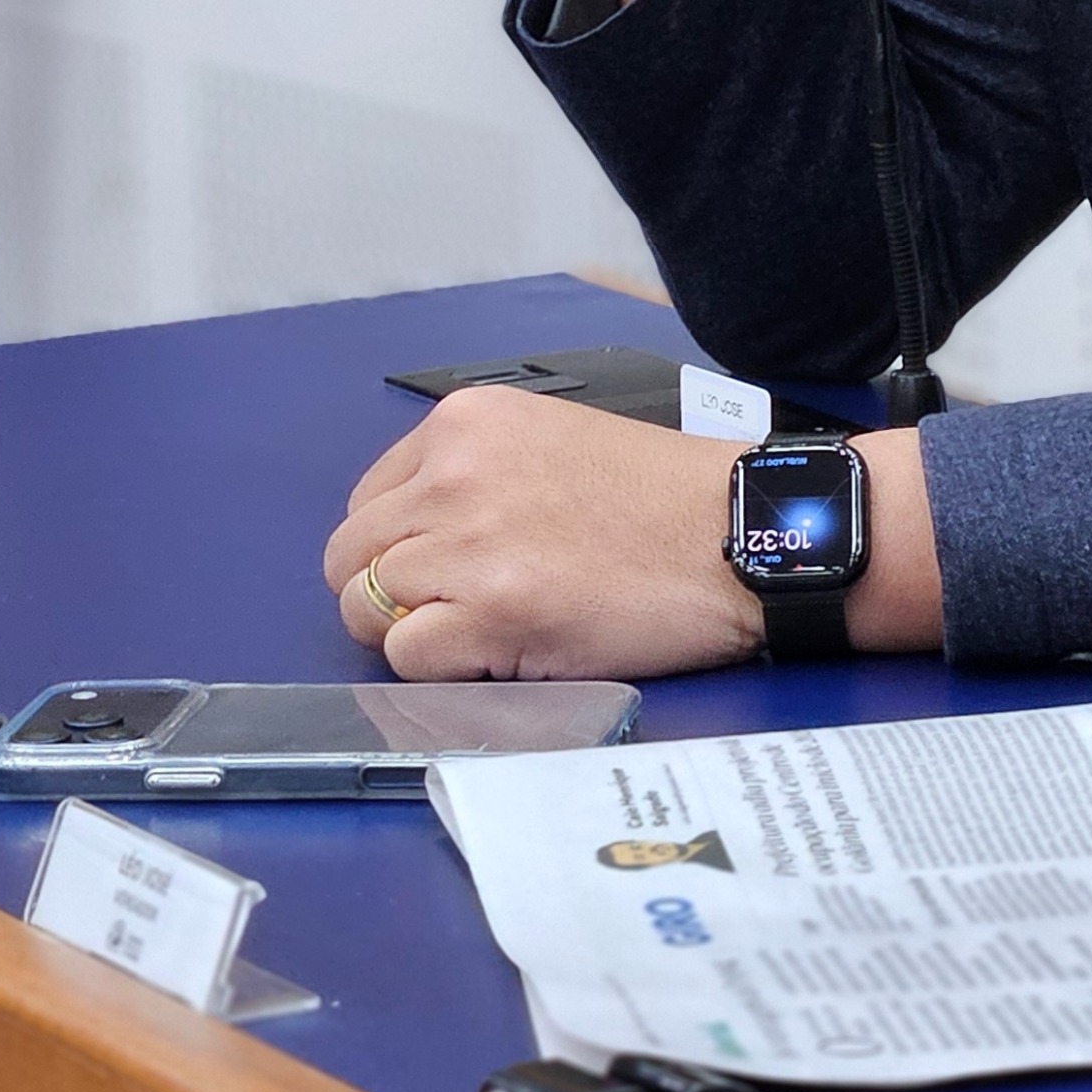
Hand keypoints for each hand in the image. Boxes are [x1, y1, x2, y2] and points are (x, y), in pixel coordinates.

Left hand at [323, 386, 943, 677]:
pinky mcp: (491, 614)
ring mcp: (467, 545)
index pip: (368, 501)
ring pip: (363, 609)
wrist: (742, 533)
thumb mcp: (553, 442)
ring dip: (416, 632)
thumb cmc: (664, 497)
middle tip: (460, 612)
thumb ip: (477, 474)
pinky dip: (443, 668)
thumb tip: (417, 537)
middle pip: (349, 557)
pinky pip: (407, 656)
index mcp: (466, 423)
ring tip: (488, 633)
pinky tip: (505, 653)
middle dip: (391, 593)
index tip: (449, 570)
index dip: (400, 548)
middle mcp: (452, 474)